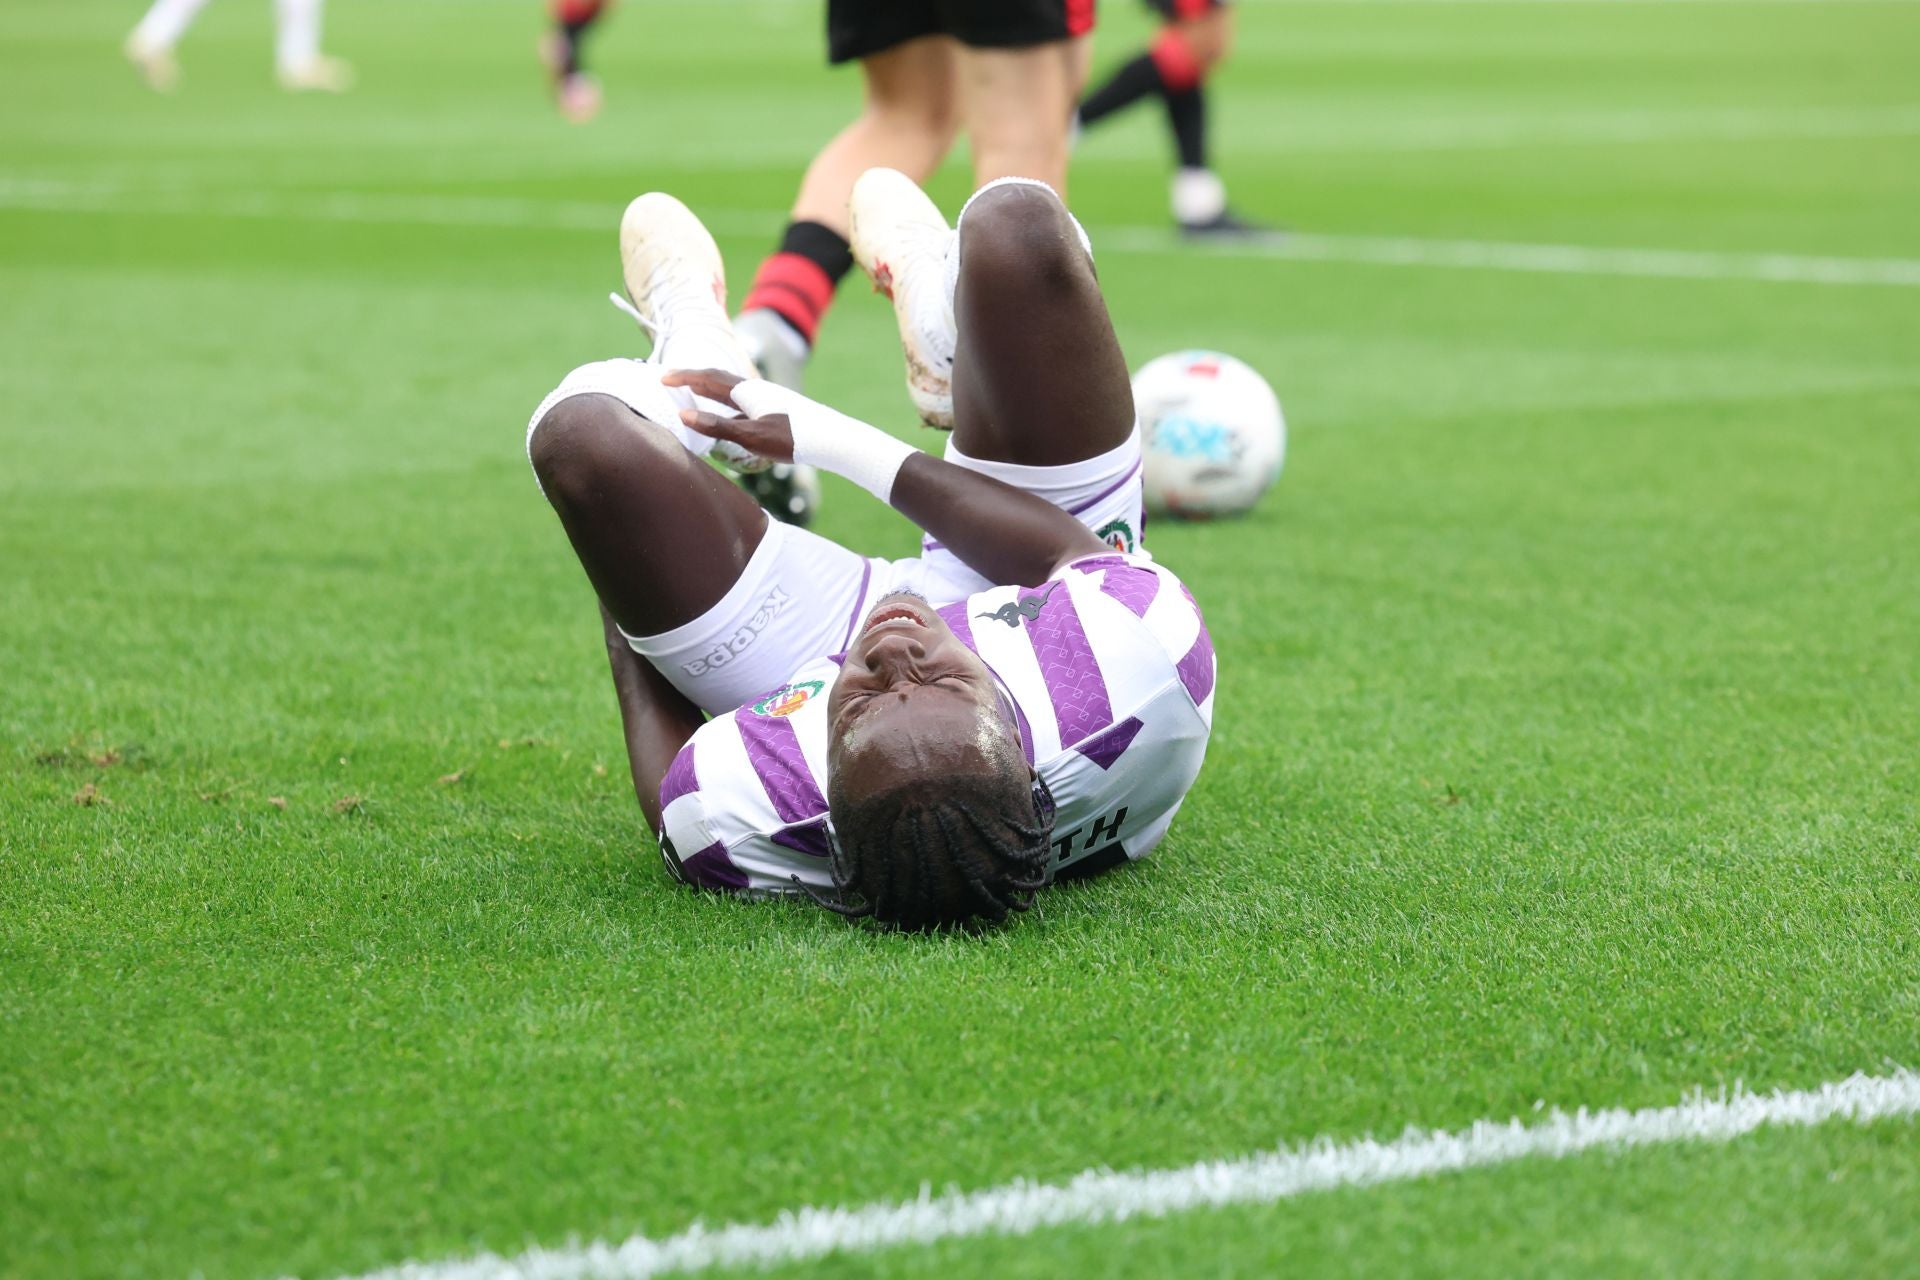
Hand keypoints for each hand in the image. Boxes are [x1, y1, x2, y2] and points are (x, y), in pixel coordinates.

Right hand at [662, 368, 795, 463]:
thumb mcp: (750, 436)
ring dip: (710, 391)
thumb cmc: (792, 438)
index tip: (662, 377)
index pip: (708, 378)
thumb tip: (683, 414)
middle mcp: (755, 390)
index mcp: (747, 391)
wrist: (831, 439)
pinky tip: (725, 419)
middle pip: (718, 380)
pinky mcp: (774, 411)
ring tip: (693, 393)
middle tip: (672, 380)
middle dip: (694, 379)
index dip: (684, 377)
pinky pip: (741, 405)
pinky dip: (725, 407)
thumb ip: (717, 426)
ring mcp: (766, 400)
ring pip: (731, 392)